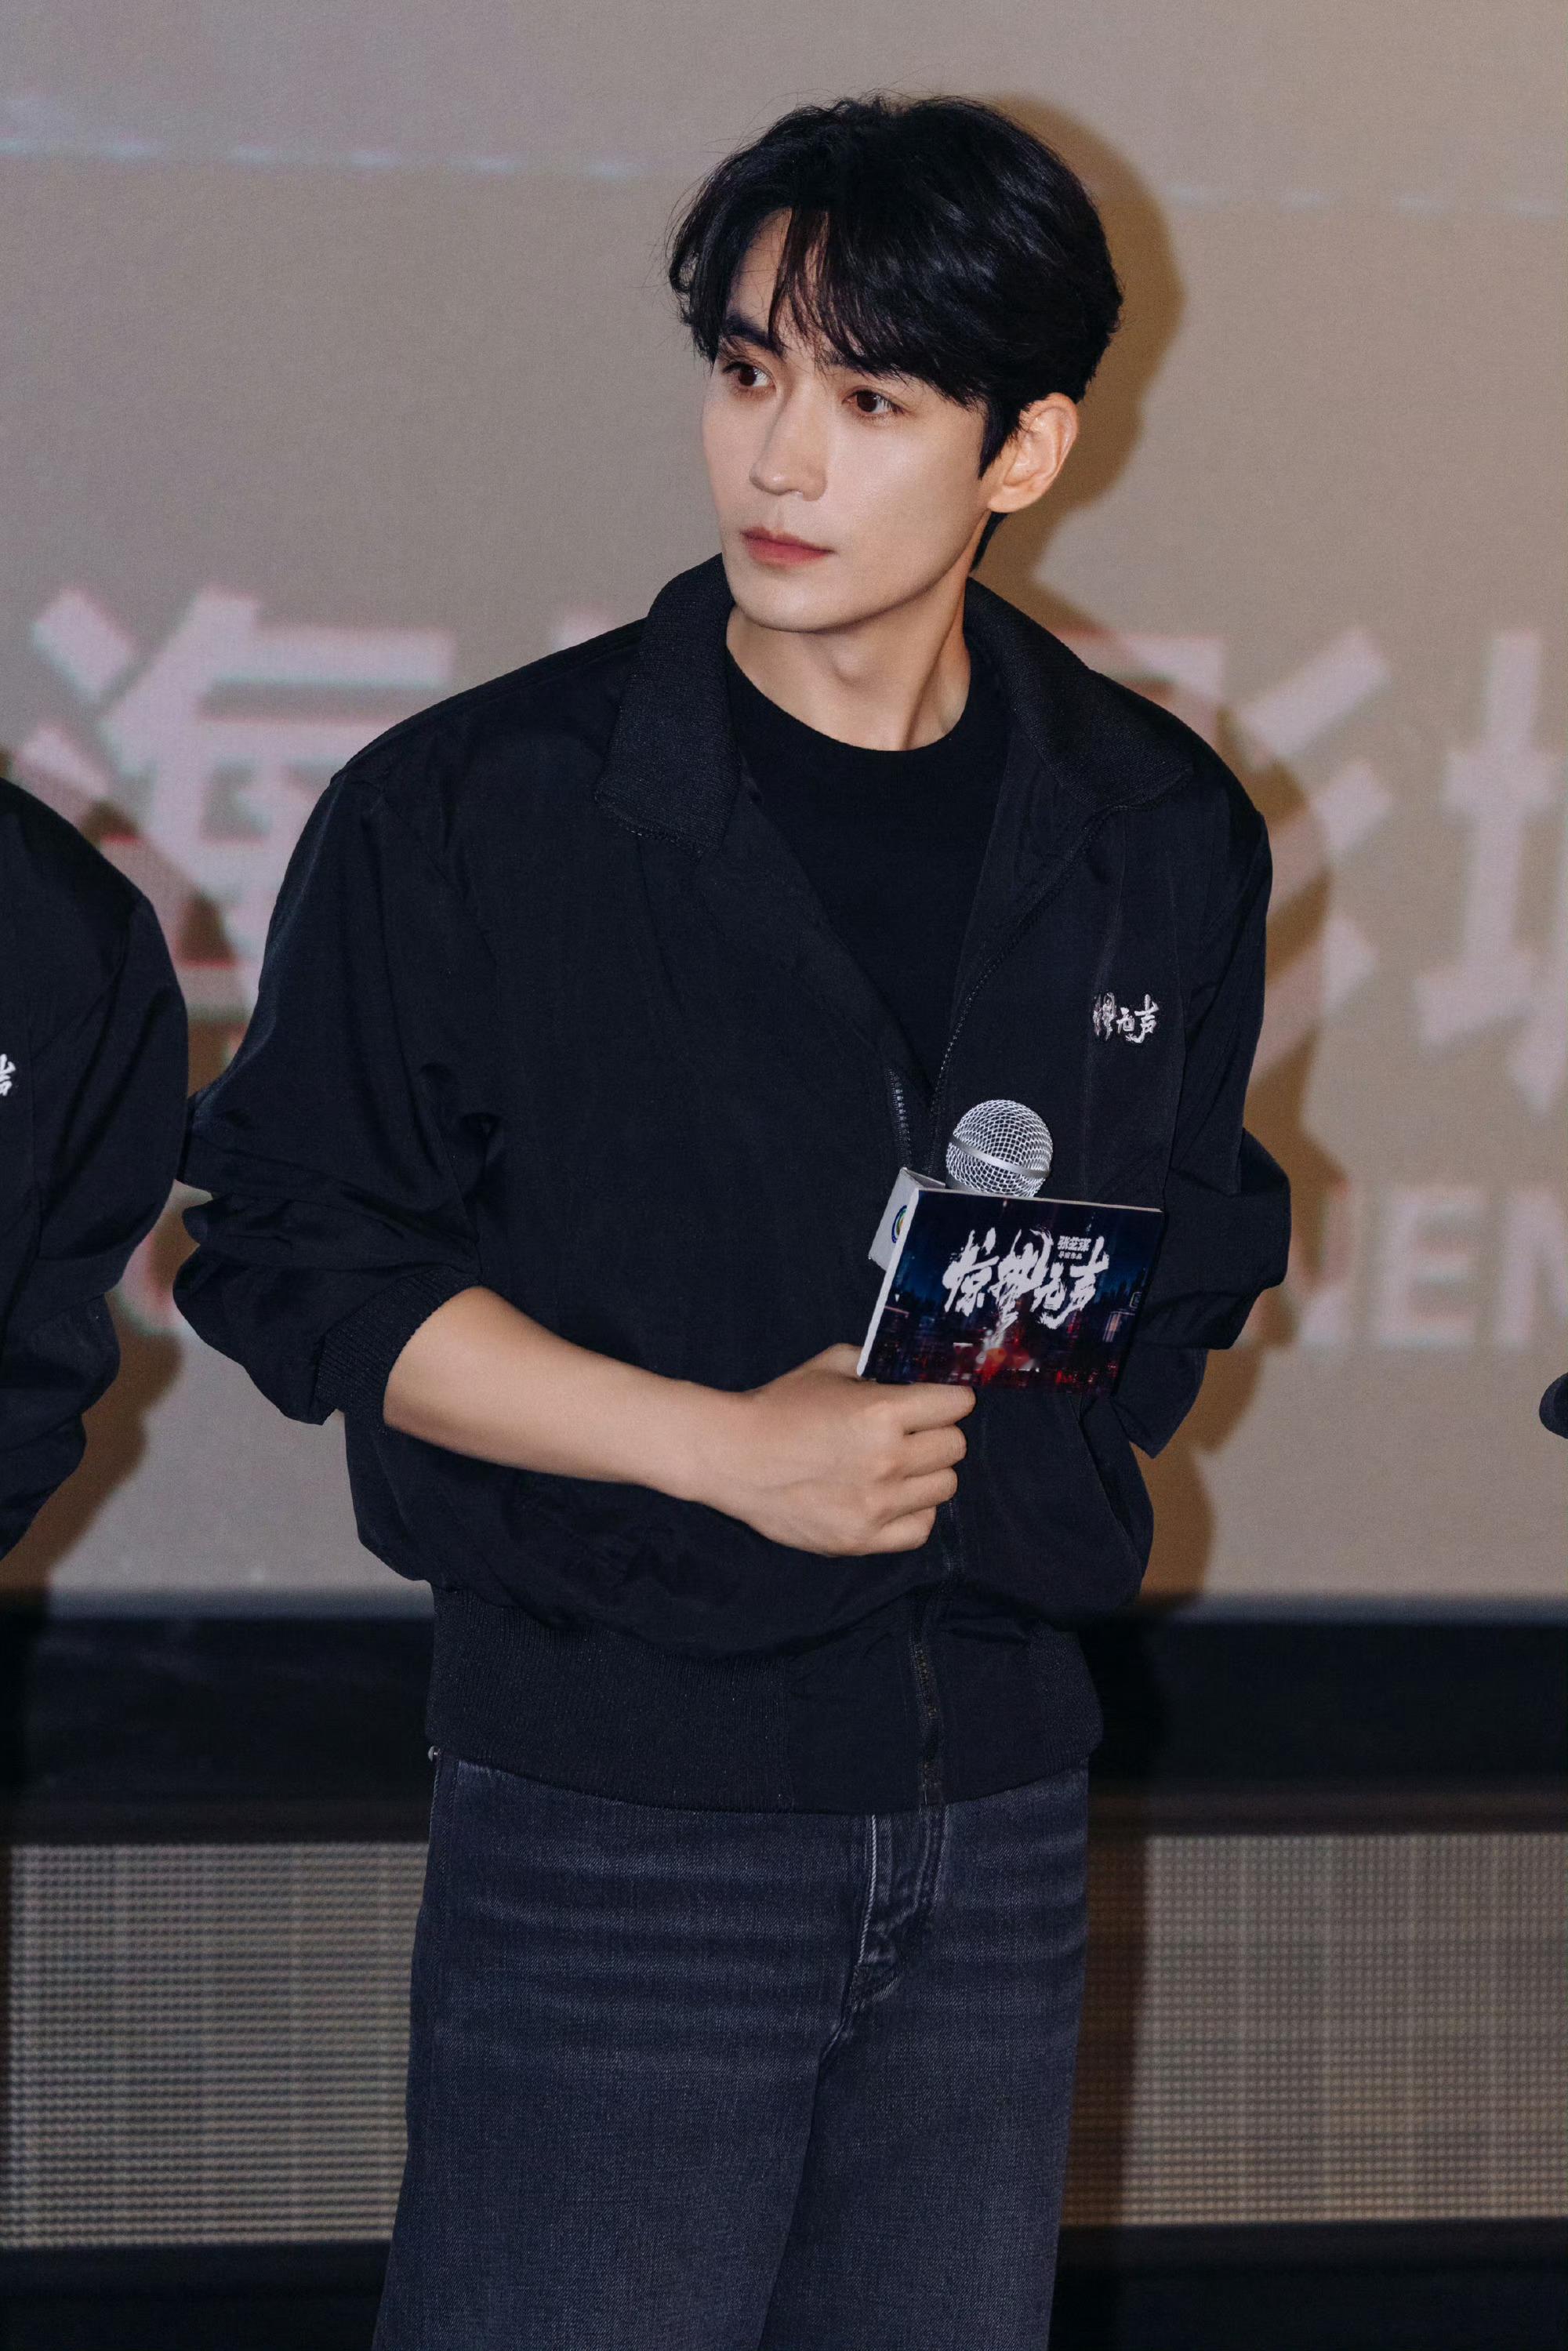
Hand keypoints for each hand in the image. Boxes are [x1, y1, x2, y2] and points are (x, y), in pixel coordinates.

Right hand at [695, 1343, 975, 1555]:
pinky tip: (893, 1498)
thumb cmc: (778, 1407)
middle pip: (955, 1447)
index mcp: (882, 1412)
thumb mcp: (828, 1366)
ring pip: (944, 1487)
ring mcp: (877, 1505)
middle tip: (914, 1432)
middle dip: (939, 1433)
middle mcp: (888, 1460)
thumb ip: (877, 1365)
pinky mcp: (863, 1539)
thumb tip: (913, 1375)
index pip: (957, 1404)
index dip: (949, 1398)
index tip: (938, 1401)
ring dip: (928, 1473)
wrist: (732, 1457)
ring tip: (899, 1467)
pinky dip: (914, 1512)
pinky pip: (920, 1528)